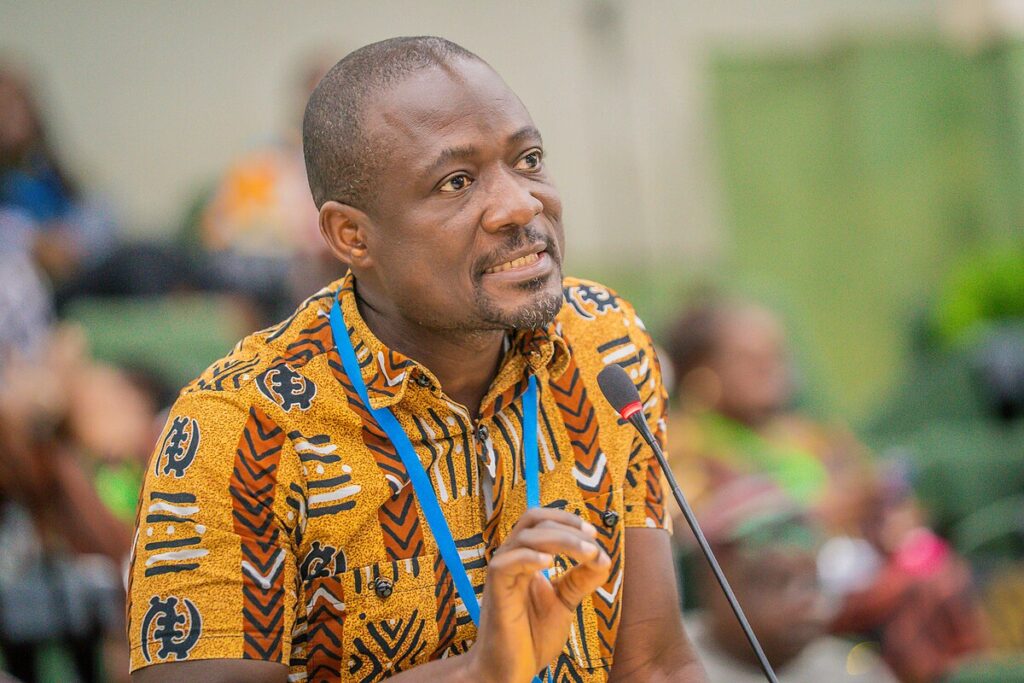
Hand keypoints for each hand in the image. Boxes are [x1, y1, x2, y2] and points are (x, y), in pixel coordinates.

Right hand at [466, 508, 611, 682]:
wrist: (510, 670)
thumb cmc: (531, 637)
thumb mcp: (564, 603)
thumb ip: (579, 580)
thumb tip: (602, 558)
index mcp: (525, 558)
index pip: (541, 521)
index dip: (567, 521)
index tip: (594, 534)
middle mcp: (511, 559)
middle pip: (533, 520)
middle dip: (567, 526)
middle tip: (592, 541)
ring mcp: (501, 573)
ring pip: (525, 537)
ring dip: (560, 539)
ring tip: (585, 553)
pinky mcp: (495, 591)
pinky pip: (506, 563)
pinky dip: (529, 558)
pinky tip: (550, 564)